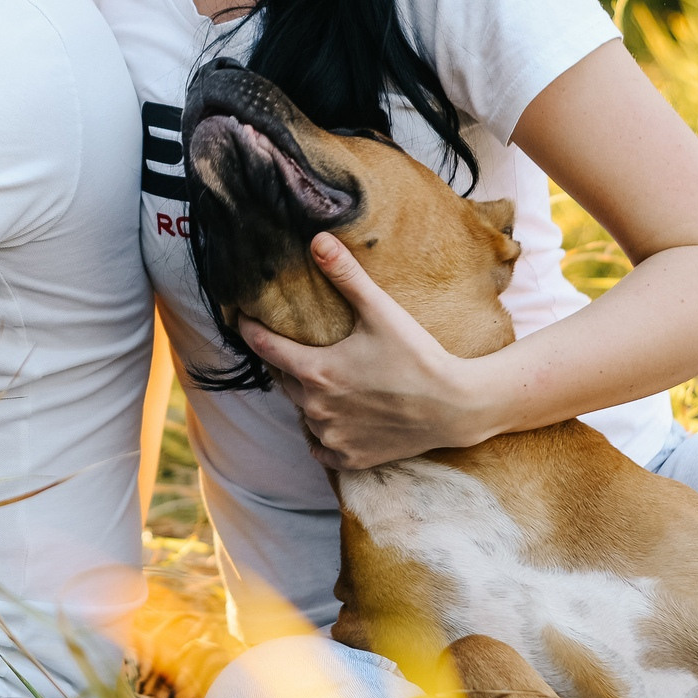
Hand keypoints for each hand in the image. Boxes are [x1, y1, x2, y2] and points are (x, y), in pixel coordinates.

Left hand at [238, 232, 491, 468]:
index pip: (265, 348)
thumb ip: (346, 276)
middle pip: (285, 379)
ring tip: (324, 381)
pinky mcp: (350, 458)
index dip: (251, 330)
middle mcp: (315, 408)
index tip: (241, 319)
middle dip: (287, 362)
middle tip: (296, 347)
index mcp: (316, 371)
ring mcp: (331, 437)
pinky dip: (324, 433)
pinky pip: (321, 446)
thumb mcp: (380, 311)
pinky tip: (336, 419)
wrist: (456, 406)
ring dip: (307, 398)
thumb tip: (317, 239)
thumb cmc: (418, 356)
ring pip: (303, 413)